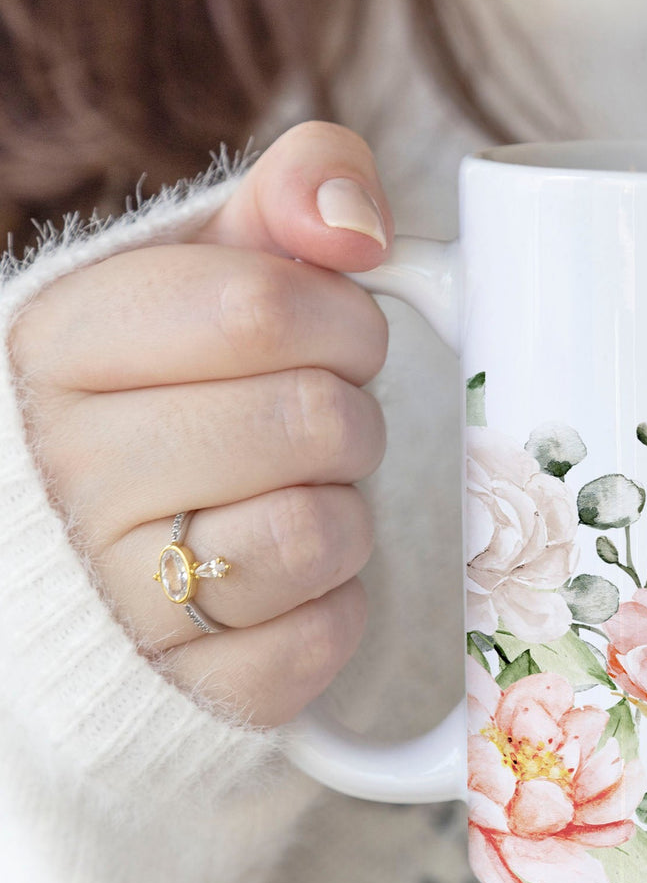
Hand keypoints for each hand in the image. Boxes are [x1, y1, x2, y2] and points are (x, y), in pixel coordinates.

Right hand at [7, 122, 393, 726]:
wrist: (113, 550)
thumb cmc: (184, 390)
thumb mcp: (216, 266)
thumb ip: (289, 197)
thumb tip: (353, 219)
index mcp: (56, 346)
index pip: (261, 307)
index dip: (342, 318)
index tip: (335, 336)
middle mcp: (67, 474)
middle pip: (312, 419)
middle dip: (351, 414)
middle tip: (314, 426)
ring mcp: (119, 595)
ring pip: (324, 530)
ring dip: (345, 510)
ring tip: (291, 498)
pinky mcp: (192, 685)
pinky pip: (326, 635)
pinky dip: (337, 605)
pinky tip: (286, 581)